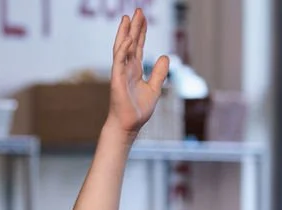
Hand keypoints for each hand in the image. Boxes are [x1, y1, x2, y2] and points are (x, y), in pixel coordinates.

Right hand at [105, 9, 169, 138]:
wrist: (129, 125)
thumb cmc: (138, 110)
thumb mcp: (154, 88)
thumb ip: (159, 72)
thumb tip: (165, 56)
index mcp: (134, 70)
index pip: (138, 46)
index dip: (141, 32)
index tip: (144, 18)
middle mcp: (126, 68)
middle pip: (130, 43)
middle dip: (134, 27)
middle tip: (138, 10)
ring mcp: (120, 72)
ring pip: (122, 48)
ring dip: (125, 33)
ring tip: (128, 18)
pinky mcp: (116, 79)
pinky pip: (119, 61)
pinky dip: (123, 49)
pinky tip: (128, 38)